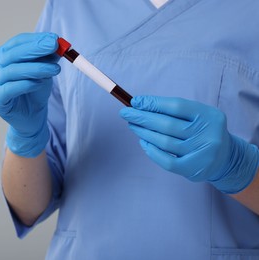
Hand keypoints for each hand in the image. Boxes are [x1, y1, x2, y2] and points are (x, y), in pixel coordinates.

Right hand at [0, 32, 59, 156]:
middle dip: (35, 48)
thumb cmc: (35, 91)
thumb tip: (58, 44)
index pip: (17, 42)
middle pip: (12, 54)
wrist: (31, 117)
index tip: (54, 39)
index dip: (35, 39)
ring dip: (35, 68)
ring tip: (55, 69)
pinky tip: (38, 83)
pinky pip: (8, 89)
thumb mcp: (44, 71)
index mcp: (4, 55)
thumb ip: (49, 58)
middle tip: (53, 46)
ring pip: (11, 71)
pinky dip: (25, 84)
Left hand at [120, 96, 258, 193]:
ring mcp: (201, 153)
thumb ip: (172, 109)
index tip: (135, 101)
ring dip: (144, 132)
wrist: (225, 157)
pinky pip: (166, 160)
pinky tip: (143, 142)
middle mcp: (207, 134)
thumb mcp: (196, 115)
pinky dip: (152, 151)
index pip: (176, 106)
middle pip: (167, 124)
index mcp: (208, 115)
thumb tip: (139, 104)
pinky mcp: (193, 169)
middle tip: (126, 113)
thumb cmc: (202, 130)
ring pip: (164, 142)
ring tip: (133, 125)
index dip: (153, 103)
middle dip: (143, 117)